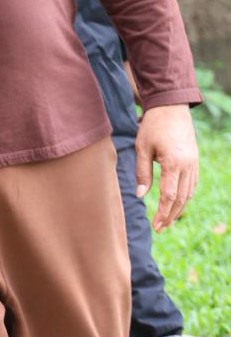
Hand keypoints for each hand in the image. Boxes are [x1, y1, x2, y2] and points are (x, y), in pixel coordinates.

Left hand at [136, 104, 198, 231]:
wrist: (172, 108)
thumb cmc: (153, 126)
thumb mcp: (142, 148)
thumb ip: (142, 172)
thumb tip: (140, 195)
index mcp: (174, 163)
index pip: (169, 195)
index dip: (162, 212)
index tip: (155, 225)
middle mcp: (188, 166)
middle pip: (182, 198)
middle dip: (171, 215)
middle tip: (160, 228)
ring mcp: (194, 164)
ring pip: (189, 193)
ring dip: (179, 209)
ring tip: (167, 221)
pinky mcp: (195, 162)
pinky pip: (192, 184)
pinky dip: (185, 197)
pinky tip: (177, 205)